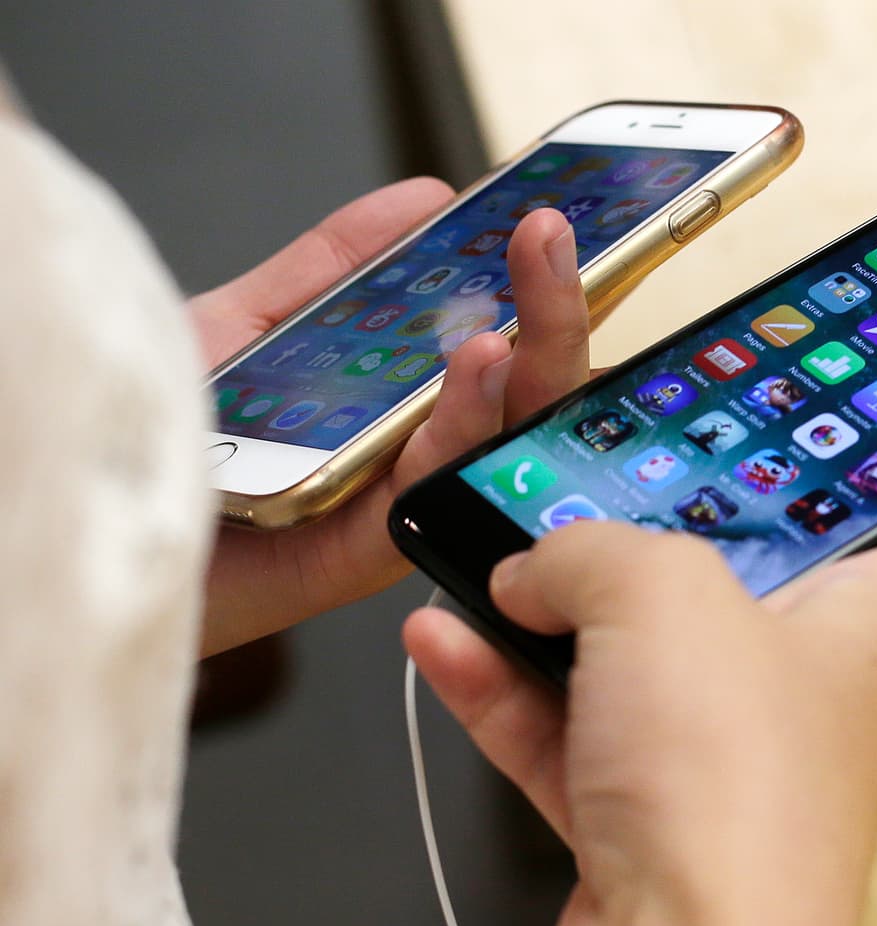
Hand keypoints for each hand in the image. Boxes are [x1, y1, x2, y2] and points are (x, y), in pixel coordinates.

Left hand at [194, 180, 590, 654]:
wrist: (99, 514)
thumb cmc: (168, 436)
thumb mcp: (254, 324)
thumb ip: (333, 267)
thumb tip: (423, 198)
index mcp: (401, 405)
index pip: (499, 342)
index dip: (536, 285)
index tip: (551, 220)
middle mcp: (412, 455)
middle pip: (518, 389)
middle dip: (553, 306)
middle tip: (553, 230)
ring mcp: (396, 503)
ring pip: (500, 437)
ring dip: (532, 354)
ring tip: (535, 279)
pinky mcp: (368, 552)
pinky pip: (434, 483)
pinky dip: (465, 419)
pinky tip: (482, 359)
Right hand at [405, 426, 876, 925]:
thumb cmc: (732, 785)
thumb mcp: (665, 597)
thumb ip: (595, 550)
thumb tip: (537, 567)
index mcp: (872, 618)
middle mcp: (802, 680)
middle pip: (782, 574)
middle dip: (726, 519)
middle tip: (693, 456)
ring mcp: (717, 749)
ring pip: (641, 650)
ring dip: (561, 603)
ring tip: (503, 549)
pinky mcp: (641, 809)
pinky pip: (566, 722)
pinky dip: (503, 681)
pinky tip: (445, 636)